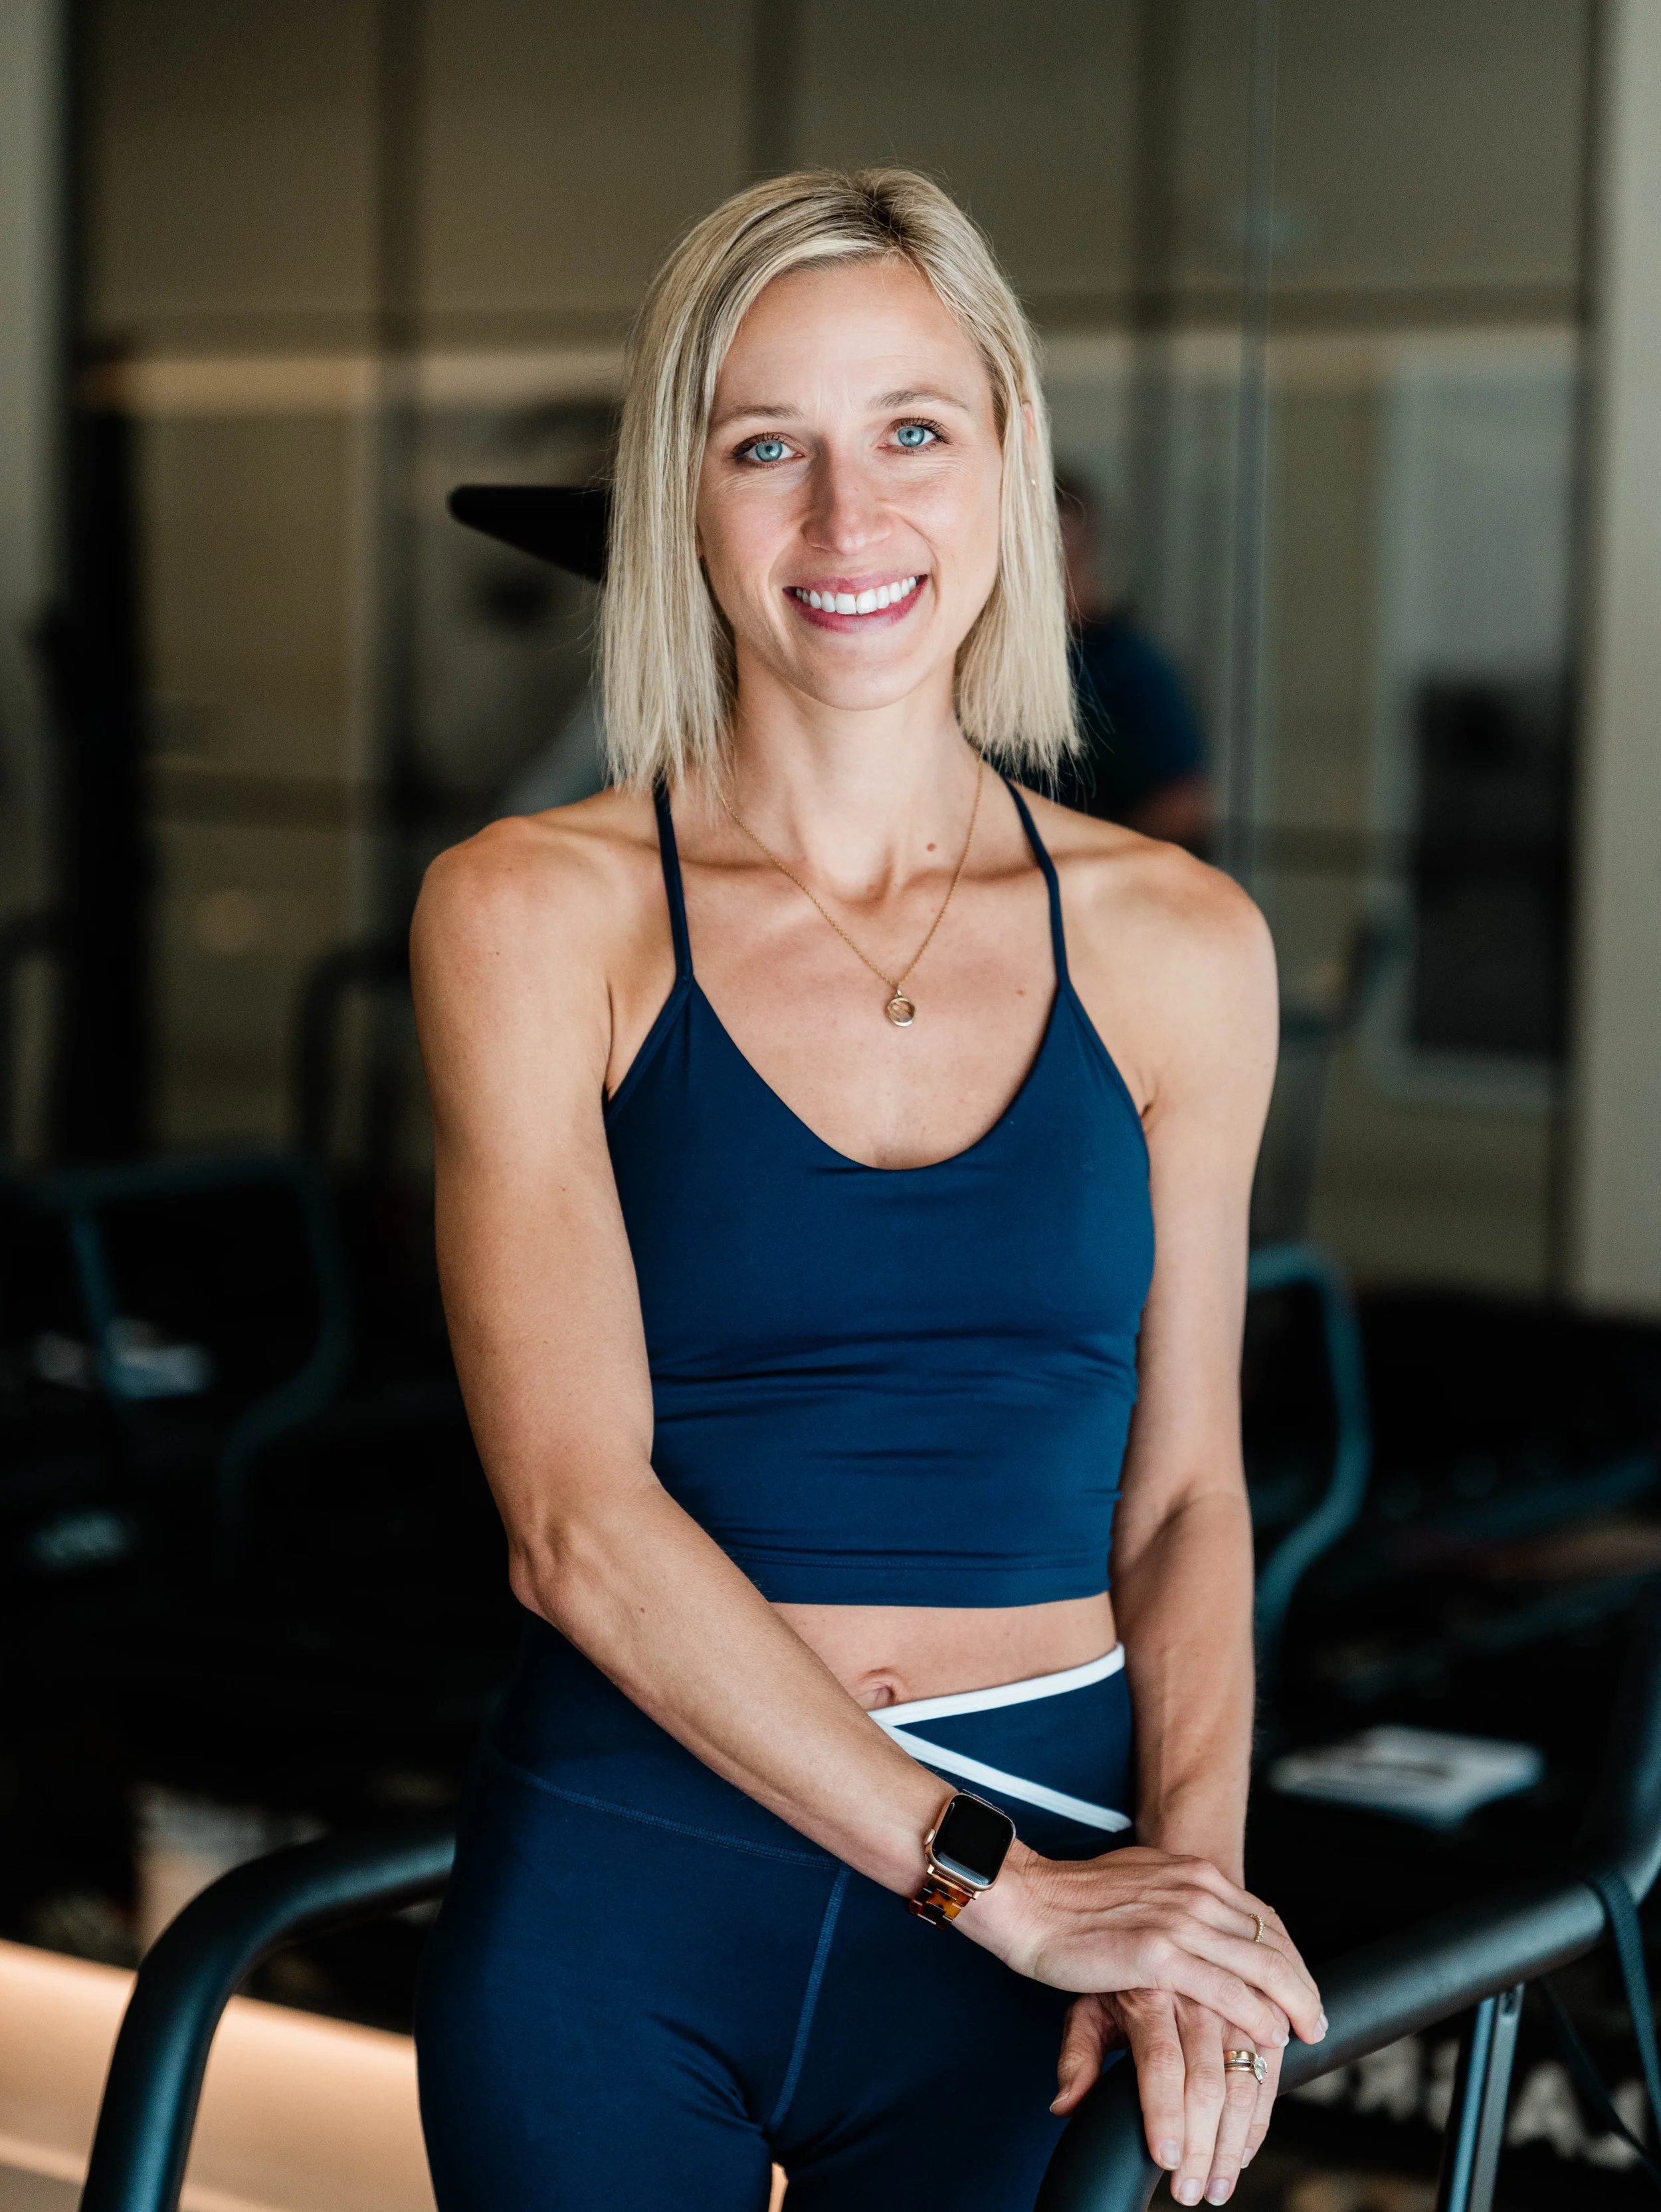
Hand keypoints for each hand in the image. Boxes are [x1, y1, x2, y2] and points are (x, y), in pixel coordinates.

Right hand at [965, 1845, 1323, 2053]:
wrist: (1026, 1900)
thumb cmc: (1072, 1900)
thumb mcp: (1139, 1886)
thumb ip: (1174, 1901)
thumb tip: (1195, 1922)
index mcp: (1190, 1872)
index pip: (1262, 1916)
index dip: (1290, 1956)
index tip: (1303, 1986)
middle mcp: (1194, 1889)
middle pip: (1271, 1940)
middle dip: (1301, 1984)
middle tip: (1316, 2019)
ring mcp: (1178, 1919)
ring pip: (1259, 1965)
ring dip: (1291, 2004)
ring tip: (1306, 2034)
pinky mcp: (1157, 1954)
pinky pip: (1225, 1989)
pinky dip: (1255, 2014)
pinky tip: (1271, 2035)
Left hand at [1051, 1989, 1280, 2204]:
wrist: (1142, 1915)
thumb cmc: (1114, 1971)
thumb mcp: (1086, 2004)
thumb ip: (1078, 2056)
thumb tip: (1064, 2106)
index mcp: (1151, 1995)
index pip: (1161, 2063)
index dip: (1166, 2114)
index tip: (1166, 2160)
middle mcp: (1195, 1996)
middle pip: (1207, 2081)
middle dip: (1202, 2146)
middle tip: (1191, 2193)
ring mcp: (1232, 2001)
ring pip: (1245, 2080)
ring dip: (1235, 2141)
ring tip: (1219, 2186)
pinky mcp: (1258, 2006)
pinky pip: (1271, 2066)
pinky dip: (1260, 2115)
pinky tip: (1243, 2151)